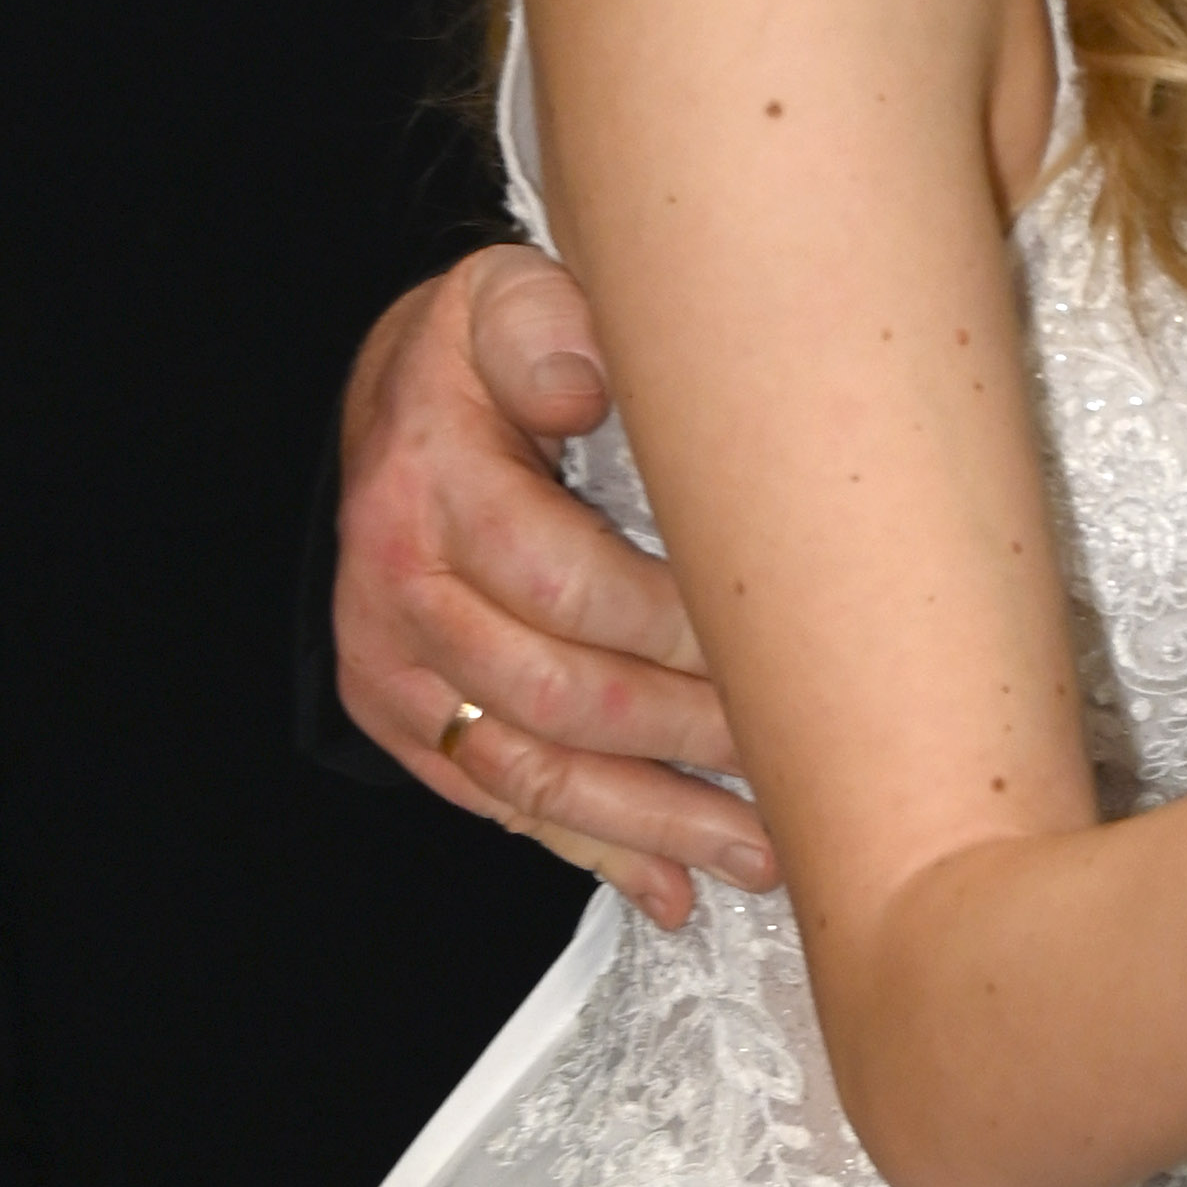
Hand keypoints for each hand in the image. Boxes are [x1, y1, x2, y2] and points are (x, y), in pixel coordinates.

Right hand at [335, 250, 769, 930]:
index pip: (561, 582)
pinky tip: (666, 886)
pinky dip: (588, 849)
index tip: (776, 649)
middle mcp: (398, 590)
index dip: (674, 629)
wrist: (393, 401)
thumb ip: (548, 332)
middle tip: (794, 768)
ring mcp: (394, 669)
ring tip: (757, 857)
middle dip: (684, 742)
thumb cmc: (482, 354)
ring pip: (526, 774)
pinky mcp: (404, 720)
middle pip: (552, 697)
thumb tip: (587, 385)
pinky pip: (495, 804)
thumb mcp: (511, 300)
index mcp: (431, 486)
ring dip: (649, 823)